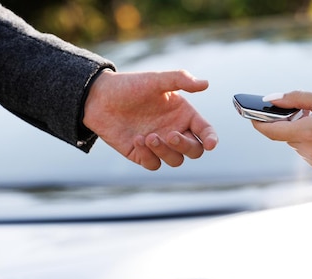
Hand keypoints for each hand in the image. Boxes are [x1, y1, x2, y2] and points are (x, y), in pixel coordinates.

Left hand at [83, 70, 217, 169]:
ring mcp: (159, 145)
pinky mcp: (142, 154)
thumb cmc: (130, 86)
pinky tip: (136, 140)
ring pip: (175, 160)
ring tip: (148, 136)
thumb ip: (180, 80)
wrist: (100, 99)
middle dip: (185, 146)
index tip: (211, 144)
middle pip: (194, 150)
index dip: (211, 139)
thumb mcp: (156, 80)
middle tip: (169, 134)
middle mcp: (174, 130)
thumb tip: (205, 84)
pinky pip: (154, 164)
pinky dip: (149, 156)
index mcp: (183, 114)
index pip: (205, 131)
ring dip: (165, 151)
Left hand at [252, 91, 311, 174]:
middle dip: (293, 125)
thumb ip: (295, 99)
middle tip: (309, 113)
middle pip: (289, 138)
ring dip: (306, 137)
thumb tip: (269, 99)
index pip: (272, 132)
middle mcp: (311, 152)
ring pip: (300, 148)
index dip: (259, 124)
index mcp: (309, 132)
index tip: (250, 117)